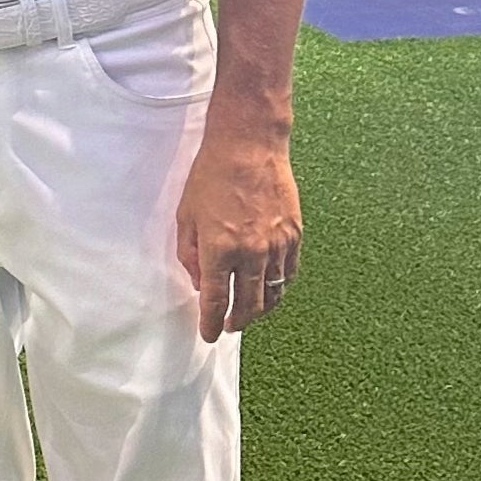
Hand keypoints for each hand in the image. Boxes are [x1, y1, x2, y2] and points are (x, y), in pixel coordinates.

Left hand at [175, 114, 299, 339]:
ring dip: (260, 308)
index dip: (211, 322)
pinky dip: (279, 286)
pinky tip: (270, 289)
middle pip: (248, 304)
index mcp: (220, 249)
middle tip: (229, 326)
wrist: (249, 145)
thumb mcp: (186, 215)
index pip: (215, 299)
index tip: (208, 334)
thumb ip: (190, 254)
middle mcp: (252, 252)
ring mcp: (277, 245)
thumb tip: (199, 282)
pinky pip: (289, 273)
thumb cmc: (211, 175)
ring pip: (272, 293)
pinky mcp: (295, 234)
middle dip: (237, 321)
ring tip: (249, 312)